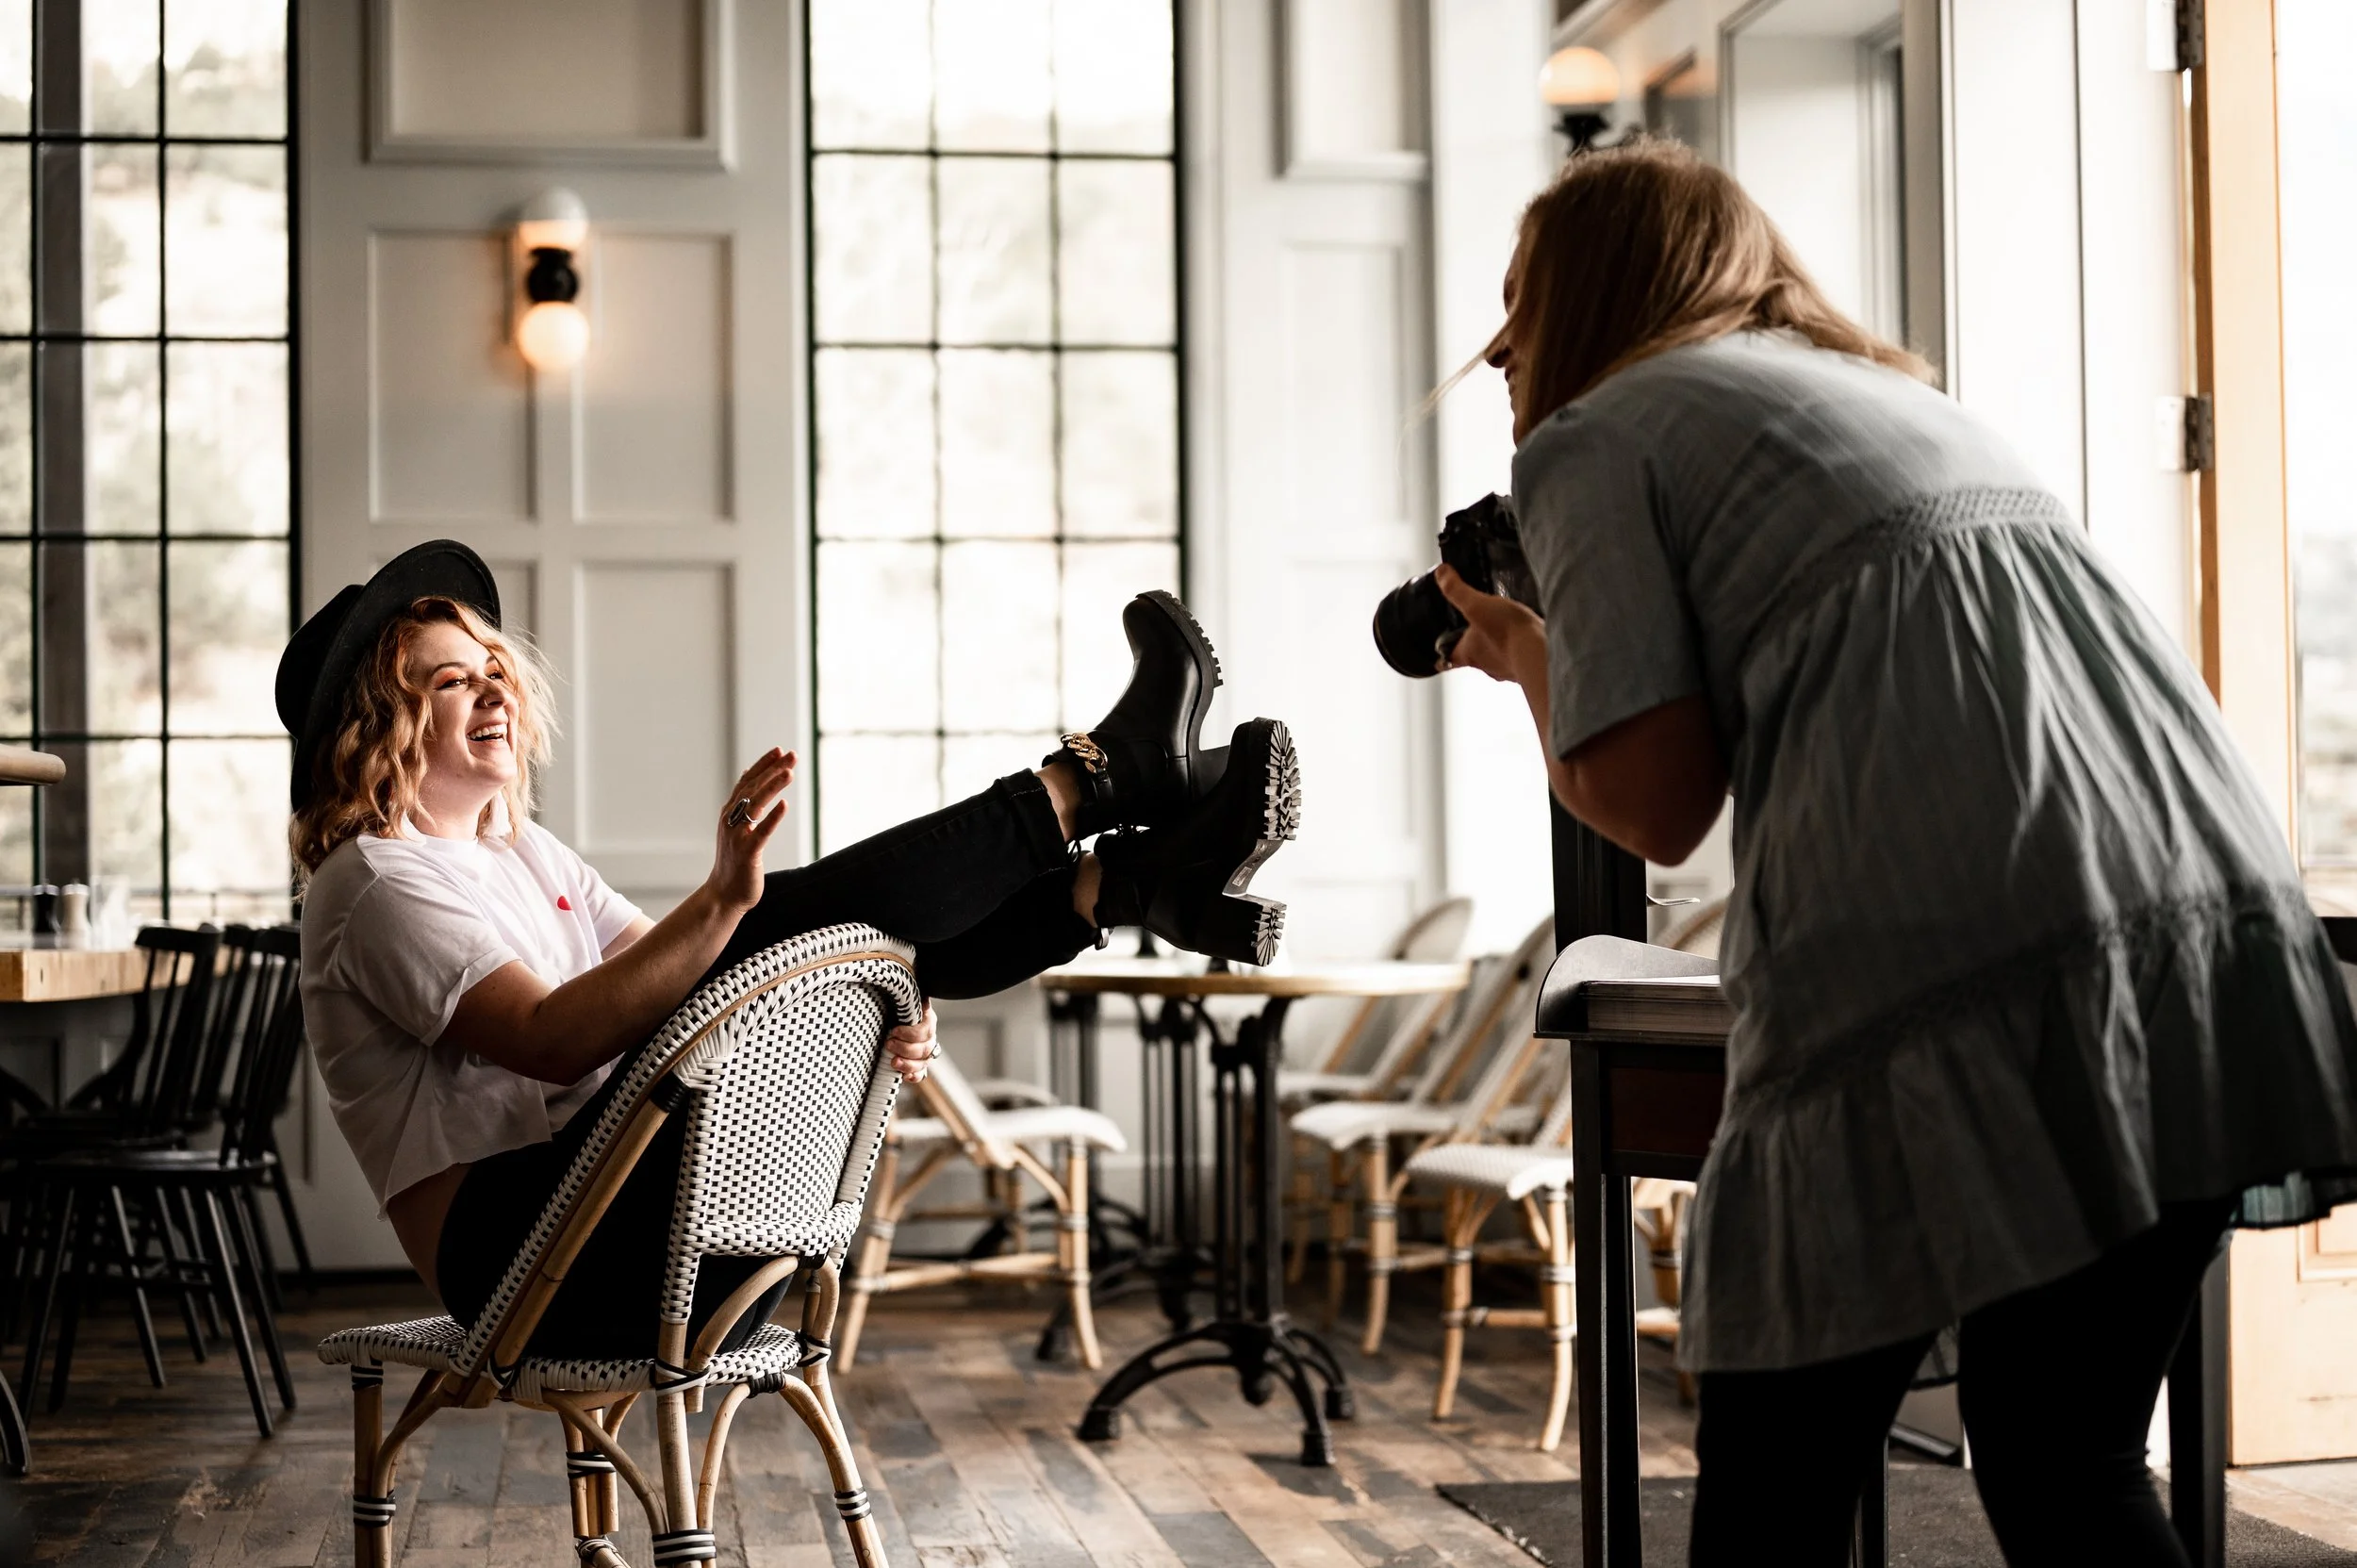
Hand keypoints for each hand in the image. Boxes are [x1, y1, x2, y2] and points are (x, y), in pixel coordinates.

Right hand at [706, 749, 793, 913]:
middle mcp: (731, 820)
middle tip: (792, 755)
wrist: (724, 894)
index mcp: (730, 813)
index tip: (779, 750)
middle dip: (772, 770)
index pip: (747, 782)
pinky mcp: (747, 854)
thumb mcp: (737, 828)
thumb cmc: (735, 861)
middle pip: (752, 789)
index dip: (763, 765)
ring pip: (755, 806)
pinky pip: (760, 833)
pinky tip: (784, 805)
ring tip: (790, 773)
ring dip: (772, 787)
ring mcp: (737, 836)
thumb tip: (748, 776)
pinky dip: (772, 818)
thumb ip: (743, 805)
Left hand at [886, 1002, 938, 1083]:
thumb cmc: (894, 1008)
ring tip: (893, 1062)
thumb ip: (907, 995)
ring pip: (924, 1062)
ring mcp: (924, 1052)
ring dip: (909, 1064)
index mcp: (927, 1020)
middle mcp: (929, 1037)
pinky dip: (914, 1076)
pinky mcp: (918, 1065)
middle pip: (925, 1048)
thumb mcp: (900, 1000)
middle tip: (888, 1044)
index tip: (894, 1031)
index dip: (910, 1033)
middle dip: (905, 1049)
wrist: (889, 1019)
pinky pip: (921, 1074)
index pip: (926, 1029)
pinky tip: (905, 1076)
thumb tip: (913, 984)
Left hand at [1436, 564, 1545, 685]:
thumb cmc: (1507, 632)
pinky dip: (1519, 647)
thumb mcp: (1476, 604)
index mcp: (1468, 654)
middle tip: (1474, 630)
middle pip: (1474, 659)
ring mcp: (1509, 669)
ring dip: (1498, 646)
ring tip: (1502, 629)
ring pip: (1498, 658)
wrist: (1543, 650)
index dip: (1441, 655)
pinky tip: (1525, 635)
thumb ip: (1457, 590)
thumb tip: (1440, 573)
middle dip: (1473, 645)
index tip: (1438, 652)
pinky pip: (1520, 656)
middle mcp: (1487, 666)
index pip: (1446, 660)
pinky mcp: (1529, 665)